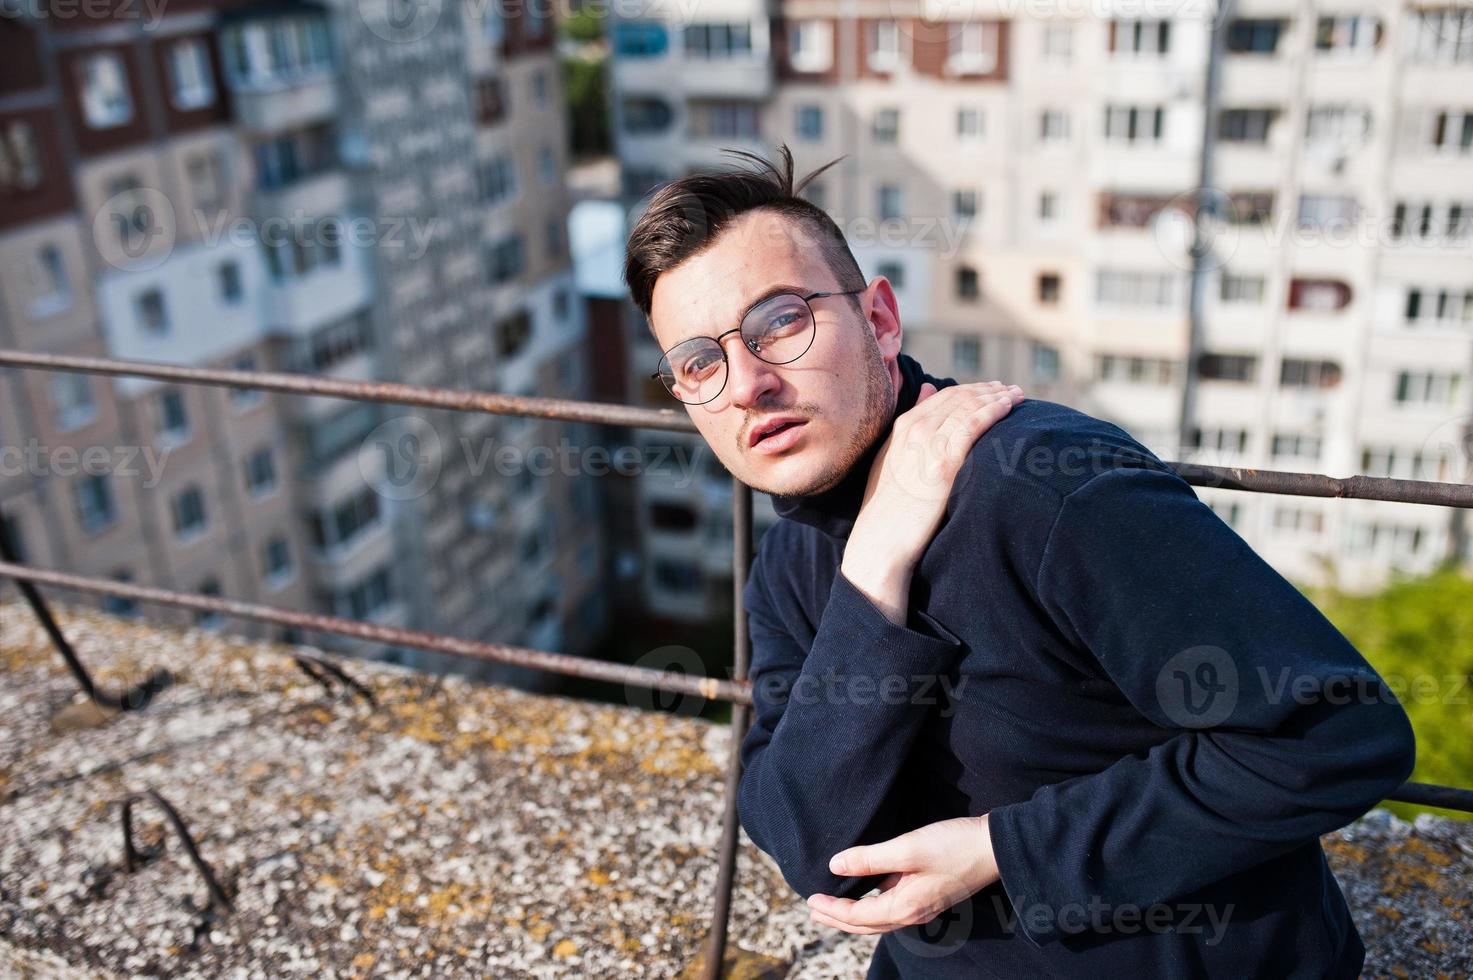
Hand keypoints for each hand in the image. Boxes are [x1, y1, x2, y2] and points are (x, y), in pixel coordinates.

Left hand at [806, 815, 999, 934]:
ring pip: (878, 918)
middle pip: (866, 925)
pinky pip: (891, 908)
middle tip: (812, 910)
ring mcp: (922, 906)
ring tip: (831, 906)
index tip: (810, 899)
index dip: (831, 910)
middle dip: (837, 919)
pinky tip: (865, 892)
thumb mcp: (908, 848)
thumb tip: (835, 866)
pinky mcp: (928, 895)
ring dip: (853, 915)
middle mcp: (912, 914)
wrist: (993, 847)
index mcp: (905, 907)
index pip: (857, 916)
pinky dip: (871, 905)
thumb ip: (870, 858)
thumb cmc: (953, 846)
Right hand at [842, 380, 1022, 623]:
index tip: (994, 388)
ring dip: (997, 397)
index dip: (972, 389)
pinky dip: (992, 411)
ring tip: (1018, 395)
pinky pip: (973, 426)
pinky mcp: (942, 464)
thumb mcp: (891, 459)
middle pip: (959, 398)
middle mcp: (915, 430)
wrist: (880, 541)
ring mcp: (928, 445)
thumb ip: (911, 424)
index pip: (944, 396)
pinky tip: (1009, 407)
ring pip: (968, 407)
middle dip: (989, 389)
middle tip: (1012, 389)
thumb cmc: (889, 508)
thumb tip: (928, 388)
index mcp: (902, 427)